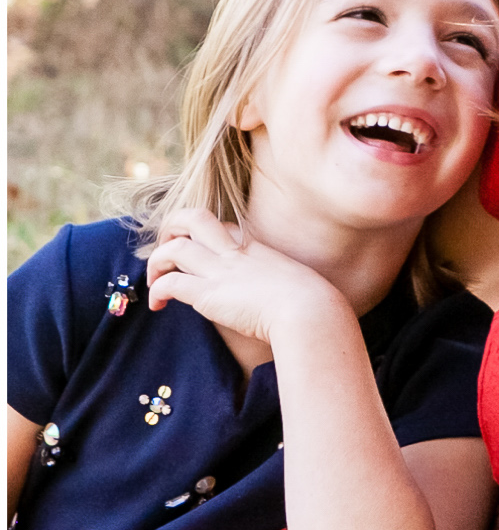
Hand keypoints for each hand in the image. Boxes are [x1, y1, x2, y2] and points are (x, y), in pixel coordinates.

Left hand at [145, 209, 343, 349]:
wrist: (309, 311)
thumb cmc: (311, 303)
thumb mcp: (294, 281)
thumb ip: (277, 282)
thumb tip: (277, 298)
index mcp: (254, 247)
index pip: (221, 226)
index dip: (203, 236)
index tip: (199, 255)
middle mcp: (233, 253)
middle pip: (192, 218)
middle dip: (170, 229)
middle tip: (167, 252)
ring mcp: (220, 271)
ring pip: (173, 248)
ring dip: (156, 262)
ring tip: (155, 281)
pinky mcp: (208, 294)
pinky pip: (169, 283)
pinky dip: (156, 291)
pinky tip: (159, 305)